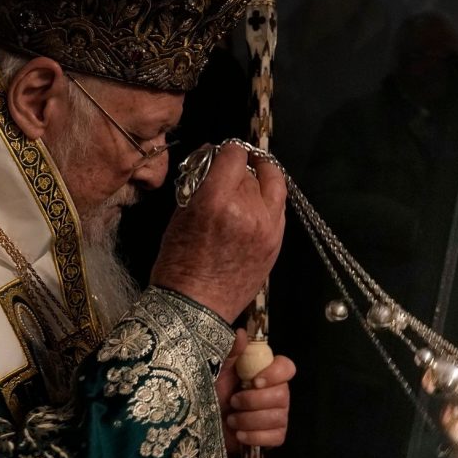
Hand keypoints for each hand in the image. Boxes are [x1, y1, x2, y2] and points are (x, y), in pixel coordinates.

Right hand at [151, 144, 285, 323]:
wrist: (195, 306)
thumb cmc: (178, 264)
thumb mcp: (180, 216)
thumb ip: (201, 186)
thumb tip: (213, 164)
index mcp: (217, 201)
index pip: (234, 156)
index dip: (228, 150)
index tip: (222, 153)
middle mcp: (247, 211)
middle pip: (251, 171)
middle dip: (239, 169)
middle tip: (229, 172)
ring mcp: (266, 228)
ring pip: (272, 185)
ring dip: (259, 180)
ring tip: (249, 180)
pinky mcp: (276, 243)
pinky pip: (279, 208)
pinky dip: (269, 200)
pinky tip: (257, 202)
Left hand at [216, 329, 295, 451]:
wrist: (200, 422)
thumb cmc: (210, 391)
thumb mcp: (214, 367)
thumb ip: (230, 351)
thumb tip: (241, 333)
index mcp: (264, 372)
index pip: (287, 367)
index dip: (276, 374)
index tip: (255, 381)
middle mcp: (276, 392)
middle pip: (283, 395)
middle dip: (254, 401)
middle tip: (233, 402)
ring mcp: (277, 415)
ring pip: (278, 417)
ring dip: (250, 419)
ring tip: (231, 419)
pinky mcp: (273, 436)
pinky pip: (276, 437)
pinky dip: (256, 437)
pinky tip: (240, 434)